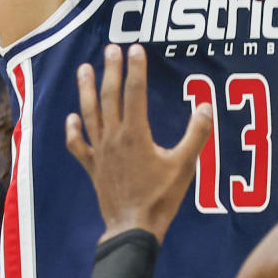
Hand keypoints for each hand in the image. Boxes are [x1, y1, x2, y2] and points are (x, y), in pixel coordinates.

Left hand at [66, 45, 212, 241]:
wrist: (133, 229)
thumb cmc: (161, 197)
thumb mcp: (185, 165)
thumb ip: (196, 134)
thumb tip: (205, 107)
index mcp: (136, 134)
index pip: (134, 93)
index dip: (135, 69)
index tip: (135, 48)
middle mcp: (114, 138)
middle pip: (110, 97)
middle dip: (110, 70)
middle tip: (111, 48)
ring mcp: (100, 152)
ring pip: (90, 114)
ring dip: (86, 90)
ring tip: (84, 69)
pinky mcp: (93, 167)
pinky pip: (79, 145)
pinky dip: (73, 130)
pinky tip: (72, 118)